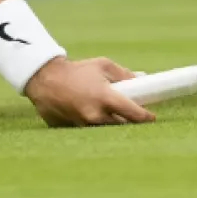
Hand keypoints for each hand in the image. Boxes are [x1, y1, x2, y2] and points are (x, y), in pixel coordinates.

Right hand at [24, 57, 155, 127]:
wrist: (45, 79)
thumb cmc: (77, 70)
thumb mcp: (103, 66)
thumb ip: (125, 75)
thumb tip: (143, 80)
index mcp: (106, 98)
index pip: (134, 114)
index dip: (146, 116)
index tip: (152, 117)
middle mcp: (96, 115)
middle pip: (122, 126)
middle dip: (128, 121)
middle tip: (132, 115)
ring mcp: (83, 126)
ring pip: (106, 130)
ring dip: (111, 124)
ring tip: (109, 113)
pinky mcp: (73, 131)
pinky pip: (89, 131)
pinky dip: (94, 125)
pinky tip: (90, 115)